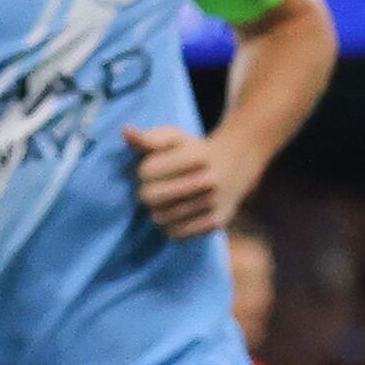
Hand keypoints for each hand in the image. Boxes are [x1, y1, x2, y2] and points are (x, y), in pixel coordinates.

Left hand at [122, 124, 251, 237]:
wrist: (237, 165)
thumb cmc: (195, 150)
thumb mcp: (175, 138)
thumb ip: (150, 137)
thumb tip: (126, 132)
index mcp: (196, 155)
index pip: (147, 171)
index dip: (142, 171)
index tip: (152, 168)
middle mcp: (209, 180)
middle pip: (150, 196)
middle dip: (146, 192)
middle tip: (155, 188)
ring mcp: (215, 203)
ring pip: (160, 217)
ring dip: (157, 210)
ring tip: (165, 201)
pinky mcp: (218, 222)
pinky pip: (177, 233)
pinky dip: (171, 225)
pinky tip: (177, 214)